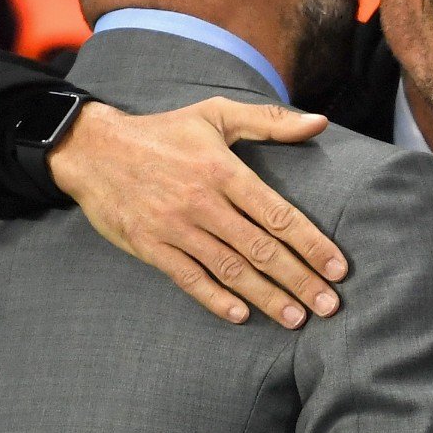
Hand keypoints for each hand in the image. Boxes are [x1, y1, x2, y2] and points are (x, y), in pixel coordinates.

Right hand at [50, 99, 349, 328]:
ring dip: (266, 297)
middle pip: (260, 249)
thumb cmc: (163, 132)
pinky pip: (189, 278)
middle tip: (329, 306)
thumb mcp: (215, 114)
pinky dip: (215, 299)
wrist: (94, 149)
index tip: (338, 268)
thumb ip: (270, 121)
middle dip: (299, 280)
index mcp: (223, 170)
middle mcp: (202, 202)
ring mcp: (175, 227)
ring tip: (296, 318)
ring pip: (230, 269)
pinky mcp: (150, 246)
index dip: (312, 244)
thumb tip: (320, 123)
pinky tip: (241, 315)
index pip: (277, 214)